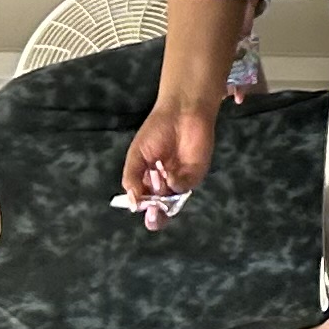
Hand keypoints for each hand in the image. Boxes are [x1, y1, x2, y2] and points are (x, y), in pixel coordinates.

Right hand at [121, 99, 220, 213]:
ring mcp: (182, 179)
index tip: (137, 208)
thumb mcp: (136, 155)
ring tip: (157, 173)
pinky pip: (184, 187)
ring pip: (173, 200)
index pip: (146, 202)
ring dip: (163, 194)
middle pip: (162, 209)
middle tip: (152, 214)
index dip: (143, 208)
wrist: (181, 111)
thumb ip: (132, 179)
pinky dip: (175, 184)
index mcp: (150, 180)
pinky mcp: (196, 173)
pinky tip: (169, 174)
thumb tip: (132, 204)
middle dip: (156, 216)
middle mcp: (166, 184)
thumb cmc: (156, 130)